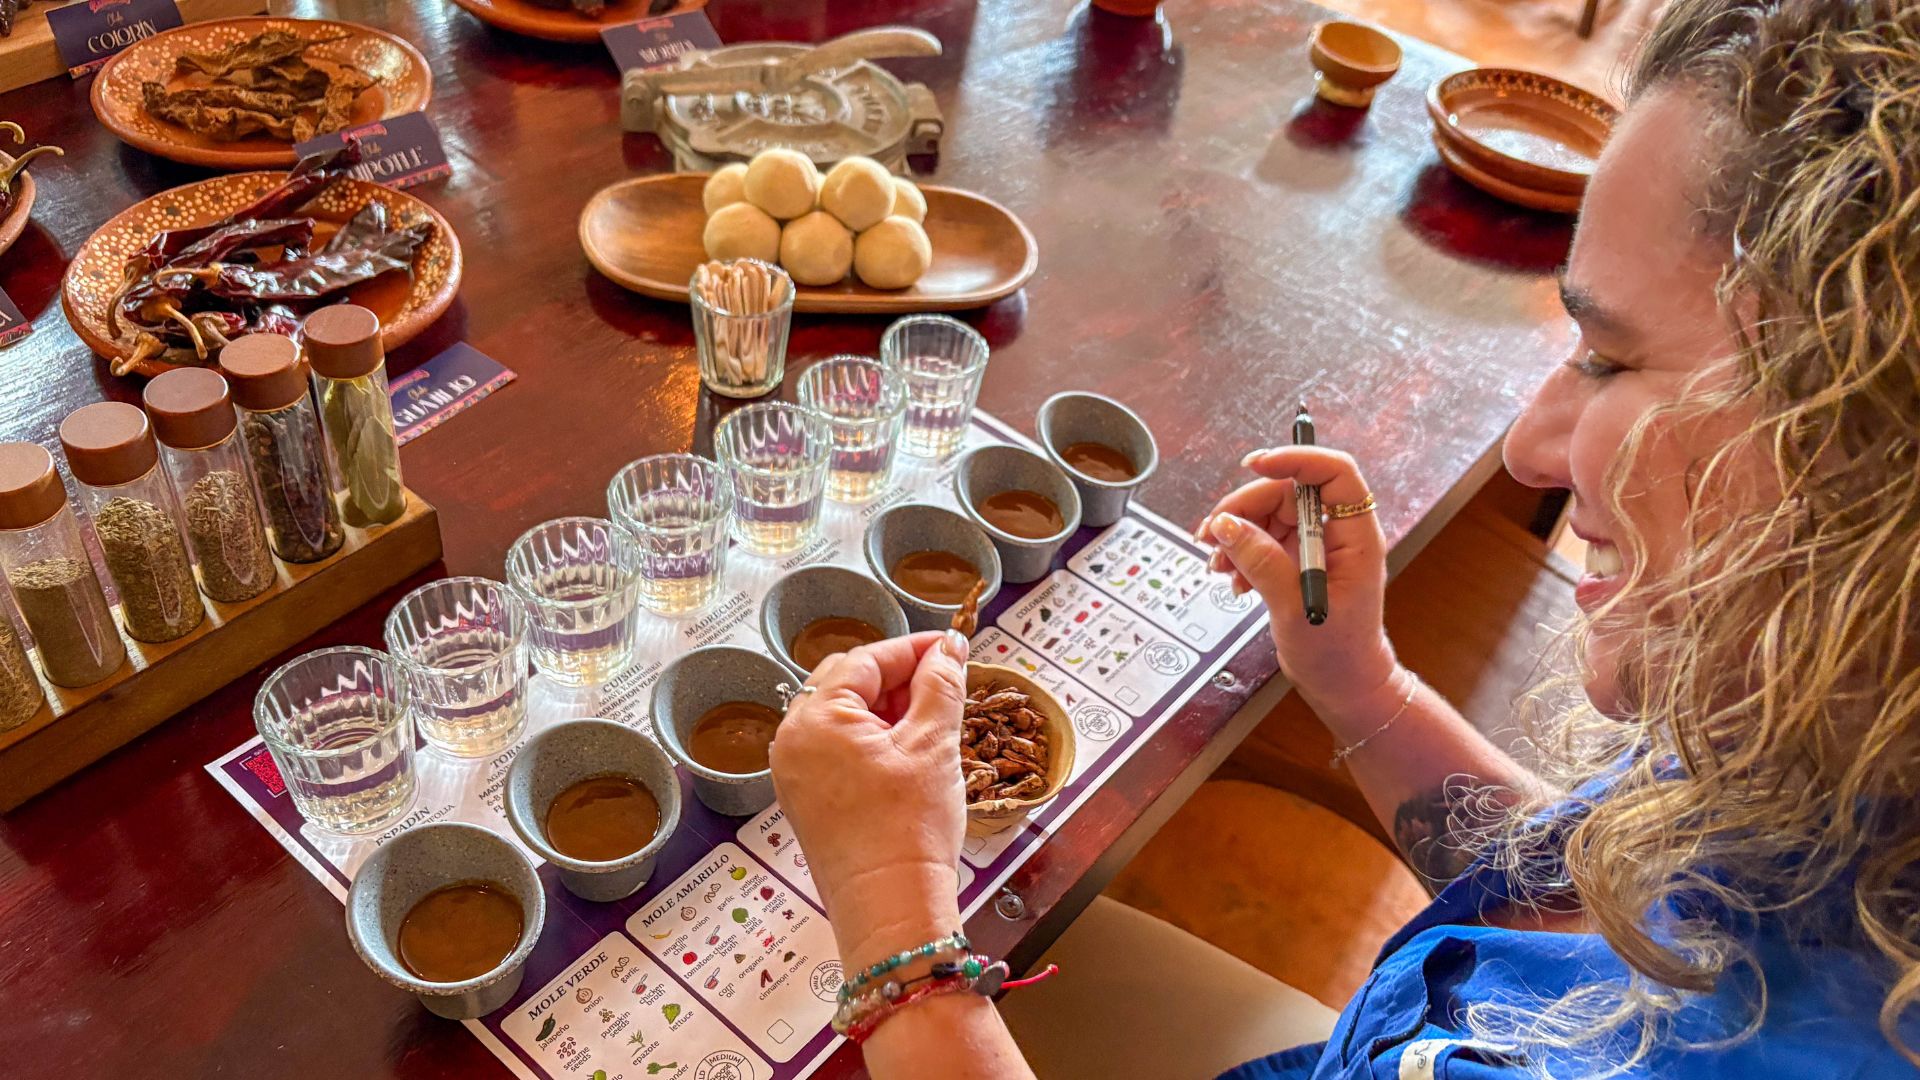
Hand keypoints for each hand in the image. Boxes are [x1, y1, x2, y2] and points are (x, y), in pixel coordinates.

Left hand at [769, 630, 969, 968]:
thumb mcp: (934, 745)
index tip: (950, 648)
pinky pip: (836, 750)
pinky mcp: (806, 800)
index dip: (913, 649)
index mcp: (815, 719)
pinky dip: (871, 741)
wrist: (891, 909)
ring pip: (843, 717)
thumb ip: (941, 685)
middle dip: (898, 678)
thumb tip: (949, 649)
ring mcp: (794, 773)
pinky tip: (909, 753)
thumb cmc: (909, 831)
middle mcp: (792, 741)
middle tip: (946, 683)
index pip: (866, 659)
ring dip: (887, 710)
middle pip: (847, 684)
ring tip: (933, 722)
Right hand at [1198, 446, 1398, 723]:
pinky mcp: (1298, 560)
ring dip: (1237, 532)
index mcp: (1355, 538)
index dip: (1297, 459)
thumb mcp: (1295, 609)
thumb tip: (1227, 524)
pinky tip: (1231, 578)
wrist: (1343, 686)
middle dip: (1246, 507)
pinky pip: (1264, 539)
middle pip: (1289, 492)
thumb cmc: (1336, 654)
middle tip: (1212, 533)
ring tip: (1216, 564)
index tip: (1254, 465)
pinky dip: (1241, 552)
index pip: (1334, 473)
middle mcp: (1337, 533)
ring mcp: (1317, 545)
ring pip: (1270, 514)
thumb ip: (1262, 562)